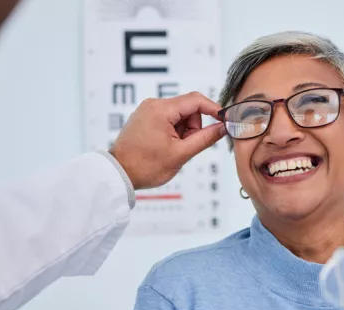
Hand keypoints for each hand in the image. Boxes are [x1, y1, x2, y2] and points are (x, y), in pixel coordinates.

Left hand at [109, 92, 226, 189]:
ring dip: (183, 131)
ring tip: (172, 149)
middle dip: (193, 127)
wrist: (119, 174)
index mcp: (161, 110)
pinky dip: (173, 132)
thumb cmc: (144, 166)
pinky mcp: (145, 117)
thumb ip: (205, 138)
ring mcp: (147, 110)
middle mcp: (153, 105)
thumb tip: (222, 127)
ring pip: (179, 115)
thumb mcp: (181, 154)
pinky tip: (165, 146)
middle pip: (188, 108)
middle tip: (185, 146)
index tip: (224, 120)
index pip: (196, 100)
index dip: (213, 109)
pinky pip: (168, 119)